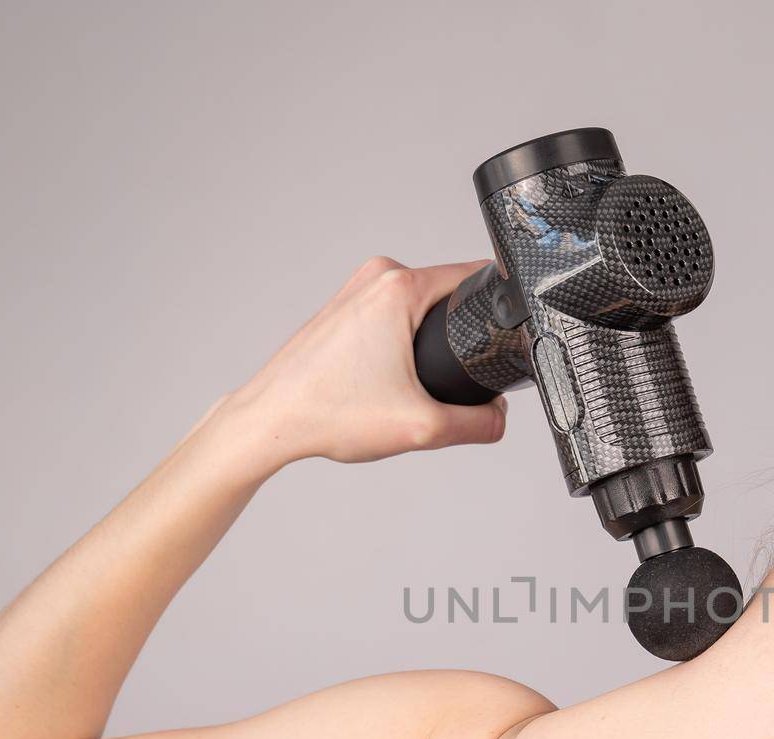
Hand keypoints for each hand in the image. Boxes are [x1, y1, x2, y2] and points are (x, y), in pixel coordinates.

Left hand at [221, 256, 509, 465]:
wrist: (272, 420)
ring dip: (429, 341)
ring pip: (420, 309)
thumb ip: (477, 424)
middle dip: (458, 334)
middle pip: (448, 295)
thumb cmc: (327, 412)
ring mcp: (356, 289)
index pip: (475, 276)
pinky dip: (402, 344)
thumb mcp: (421, 428)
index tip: (502, 336)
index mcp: (399, 287)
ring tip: (406, 383)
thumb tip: (499, 418)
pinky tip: (386, 378)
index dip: (498, 306)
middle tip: (439, 380)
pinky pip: (394, 317)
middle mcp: (376, 277)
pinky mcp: (344, 307)